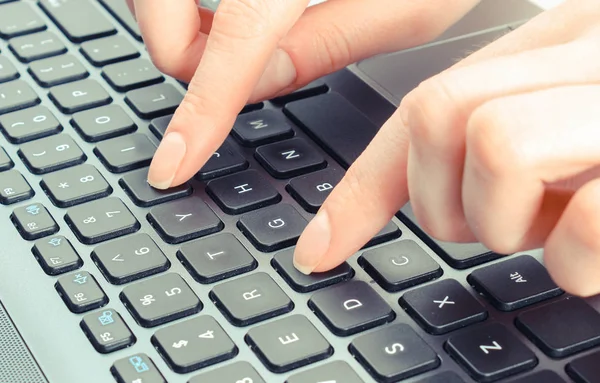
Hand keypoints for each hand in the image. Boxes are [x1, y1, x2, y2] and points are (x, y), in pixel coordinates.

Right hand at [128, 0, 478, 188]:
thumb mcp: (411, 3)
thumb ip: (325, 46)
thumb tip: (254, 84)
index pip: (231, 39)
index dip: (200, 113)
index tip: (175, 163)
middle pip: (156, 4)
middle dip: (189, 52)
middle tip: (243, 62)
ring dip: (184, 17)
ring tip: (242, 21)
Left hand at [293, 0, 599, 296]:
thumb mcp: (573, 129)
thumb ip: (508, 131)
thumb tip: (431, 189)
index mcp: (555, 42)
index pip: (426, 105)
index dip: (361, 187)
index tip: (319, 248)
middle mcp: (585, 48)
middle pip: (437, 112)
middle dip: (444, 203)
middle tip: (504, 225)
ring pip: (497, 148)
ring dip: (512, 226)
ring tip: (562, 228)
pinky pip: (583, 215)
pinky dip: (577, 258)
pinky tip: (599, 254)